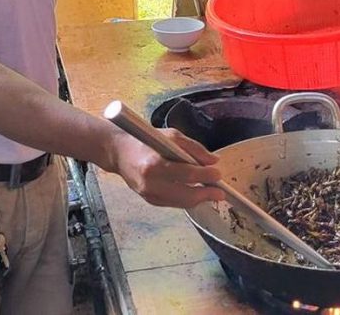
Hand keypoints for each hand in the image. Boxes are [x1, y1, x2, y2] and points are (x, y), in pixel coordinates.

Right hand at [110, 129, 225, 208]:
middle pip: (185, 195)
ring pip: (180, 203)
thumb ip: (194, 148)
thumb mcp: (171, 135)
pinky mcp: (148, 200)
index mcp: (155, 163)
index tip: (218, 174)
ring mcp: (148, 194)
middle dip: (206, 194)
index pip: (187, 174)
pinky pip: (173, 203)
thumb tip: (213, 161)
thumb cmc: (145, 139)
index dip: (206, 175)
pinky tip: (196, 194)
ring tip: (211, 194)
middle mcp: (150, 182)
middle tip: (220, 193)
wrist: (118, 152)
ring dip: (198, 199)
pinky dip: (186, 200)